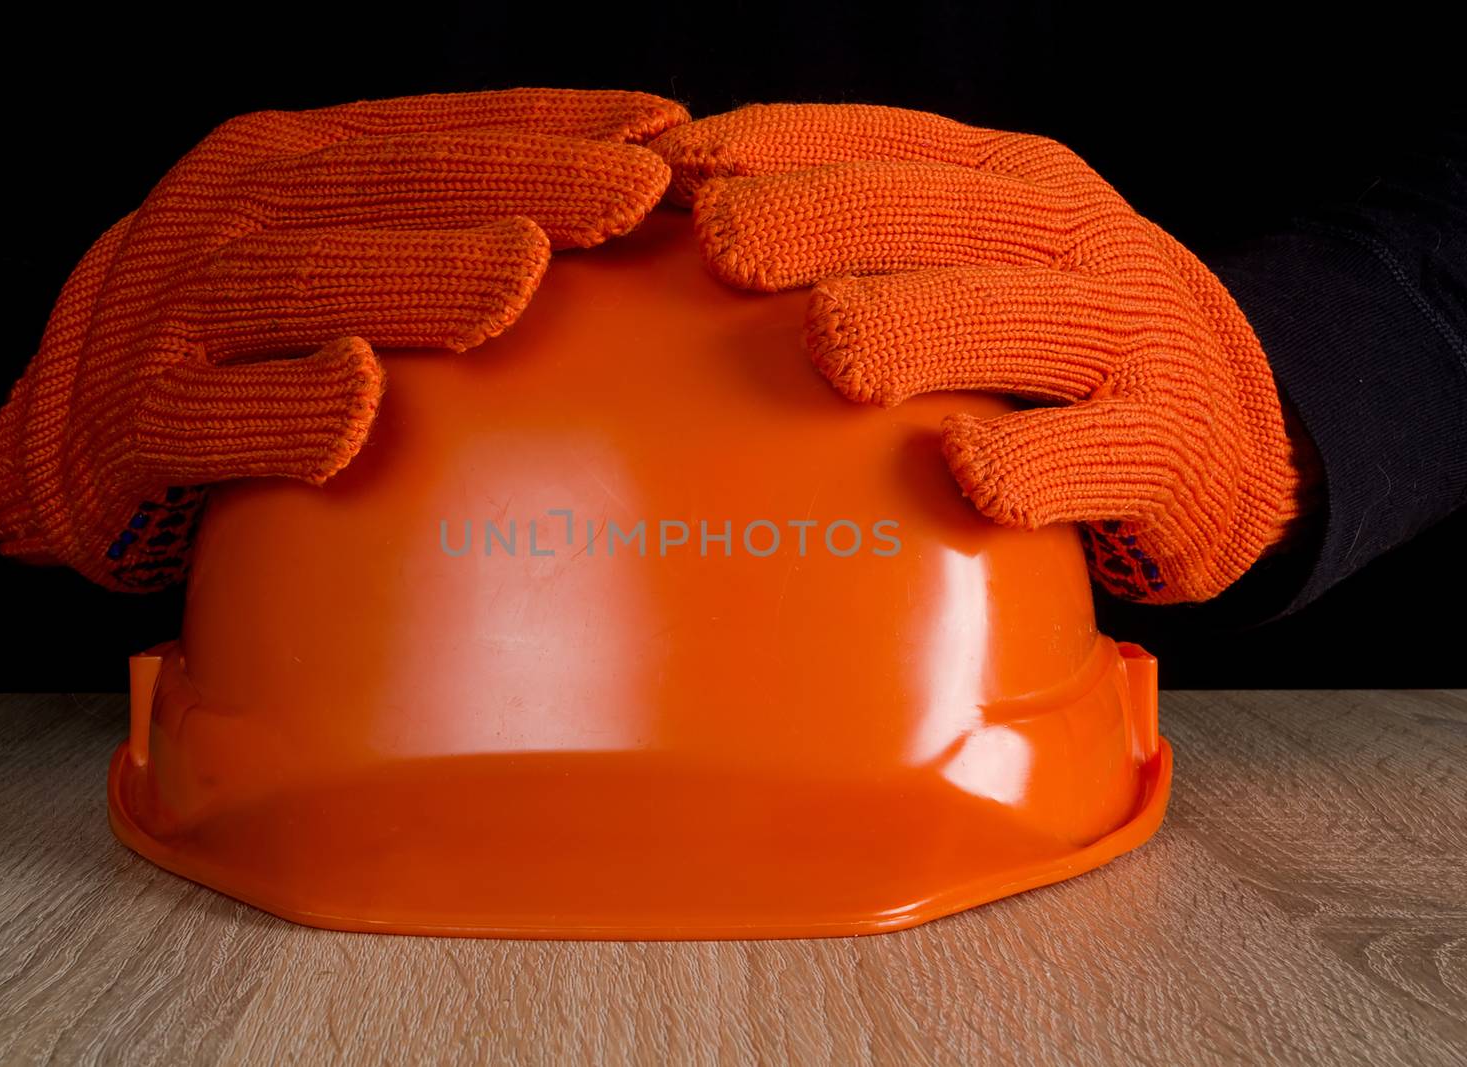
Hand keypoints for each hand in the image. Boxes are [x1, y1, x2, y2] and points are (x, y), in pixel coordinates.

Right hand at [0, 88, 686, 589]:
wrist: (74, 422)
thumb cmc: (248, 336)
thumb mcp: (329, 247)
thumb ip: (438, 227)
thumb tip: (616, 219)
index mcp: (295, 164)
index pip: (439, 131)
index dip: (552, 124)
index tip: (664, 133)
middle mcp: (232, 217)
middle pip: (385, 189)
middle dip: (517, 183)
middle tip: (631, 195)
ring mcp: (175, 317)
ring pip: (301, 284)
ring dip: (414, 276)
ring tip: (518, 274)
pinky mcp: (134, 427)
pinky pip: (210, 420)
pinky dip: (284, 409)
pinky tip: (359, 399)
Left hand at [649, 103, 1300, 602]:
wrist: (1222, 434)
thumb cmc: (1049, 351)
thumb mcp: (973, 267)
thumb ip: (865, 252)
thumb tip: (685, 247)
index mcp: (1008, 187)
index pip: (887, 145)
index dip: (782, 145)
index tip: (674, 168)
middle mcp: (1070, 242)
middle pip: (949, 213)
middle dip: (831, 216)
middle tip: (727, 243)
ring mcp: (1130, 339)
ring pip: (1026, 318)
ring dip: (930, 322)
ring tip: (841, 344)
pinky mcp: (1172, 447)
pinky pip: (1106, 451)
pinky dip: (1038, 458)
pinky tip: (967, 467)